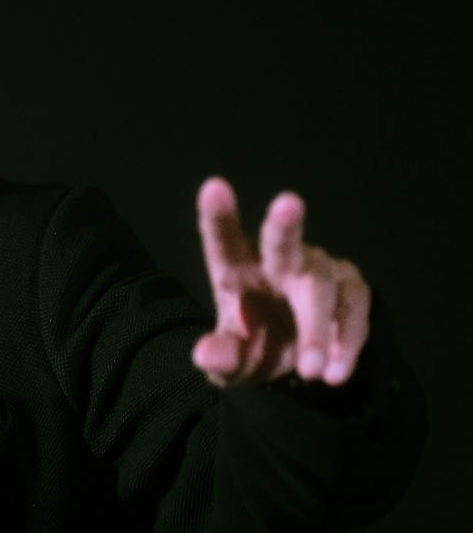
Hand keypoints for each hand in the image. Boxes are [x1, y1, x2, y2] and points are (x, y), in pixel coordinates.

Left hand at [191, 176, 369, 387]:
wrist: (298, 361)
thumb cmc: (255, 346)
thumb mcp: (233, 363)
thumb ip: (221, 359)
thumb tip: (205, 356)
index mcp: (235, 268)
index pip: (222, 239)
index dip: (217, 214)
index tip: (213, 186)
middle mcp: (274, 260)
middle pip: (281, 242)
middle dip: (284, 224)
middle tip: (288, 201)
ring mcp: (316, 267)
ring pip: (321, 287)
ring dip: (317, 330)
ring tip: (311, 372)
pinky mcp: (350, 284)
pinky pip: (354, 309)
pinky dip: (346, 342)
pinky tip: (335, 372)